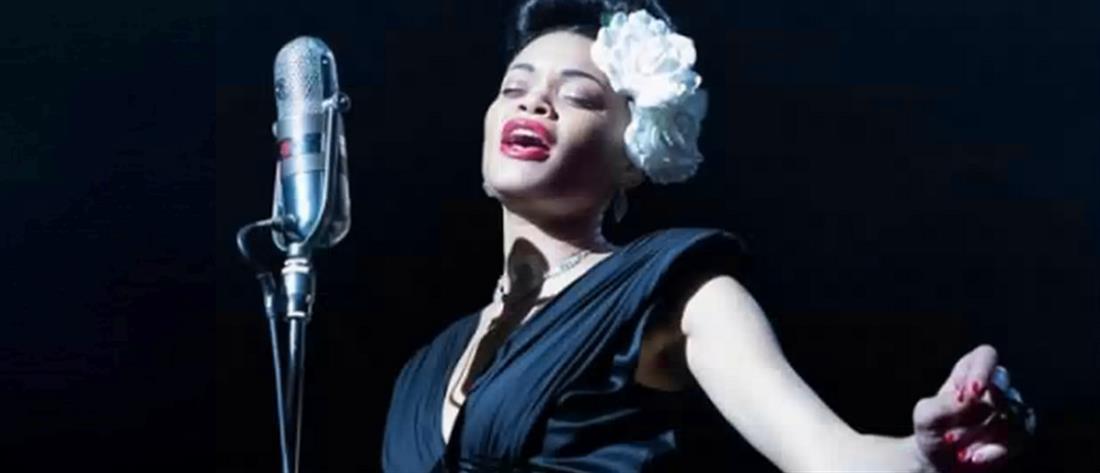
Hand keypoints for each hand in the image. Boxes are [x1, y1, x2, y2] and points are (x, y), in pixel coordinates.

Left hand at [911, 344, 1034, 471]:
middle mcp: (993, 389)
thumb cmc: (931, 431)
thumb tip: (967, 399)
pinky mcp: (1018, 435)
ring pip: (1012, 416)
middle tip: (953, 435)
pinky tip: (976, 458)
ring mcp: (1009, 411)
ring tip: (960, 452)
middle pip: (1002, 389)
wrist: (938, 463)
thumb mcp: (925, 416)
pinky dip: (996, 451)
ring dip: (984, 436)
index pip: (986, 356)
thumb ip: (941, 404)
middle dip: (979, 415)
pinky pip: (1019, 438)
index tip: (971, 393)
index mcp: (968, 373)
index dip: (984, 370)